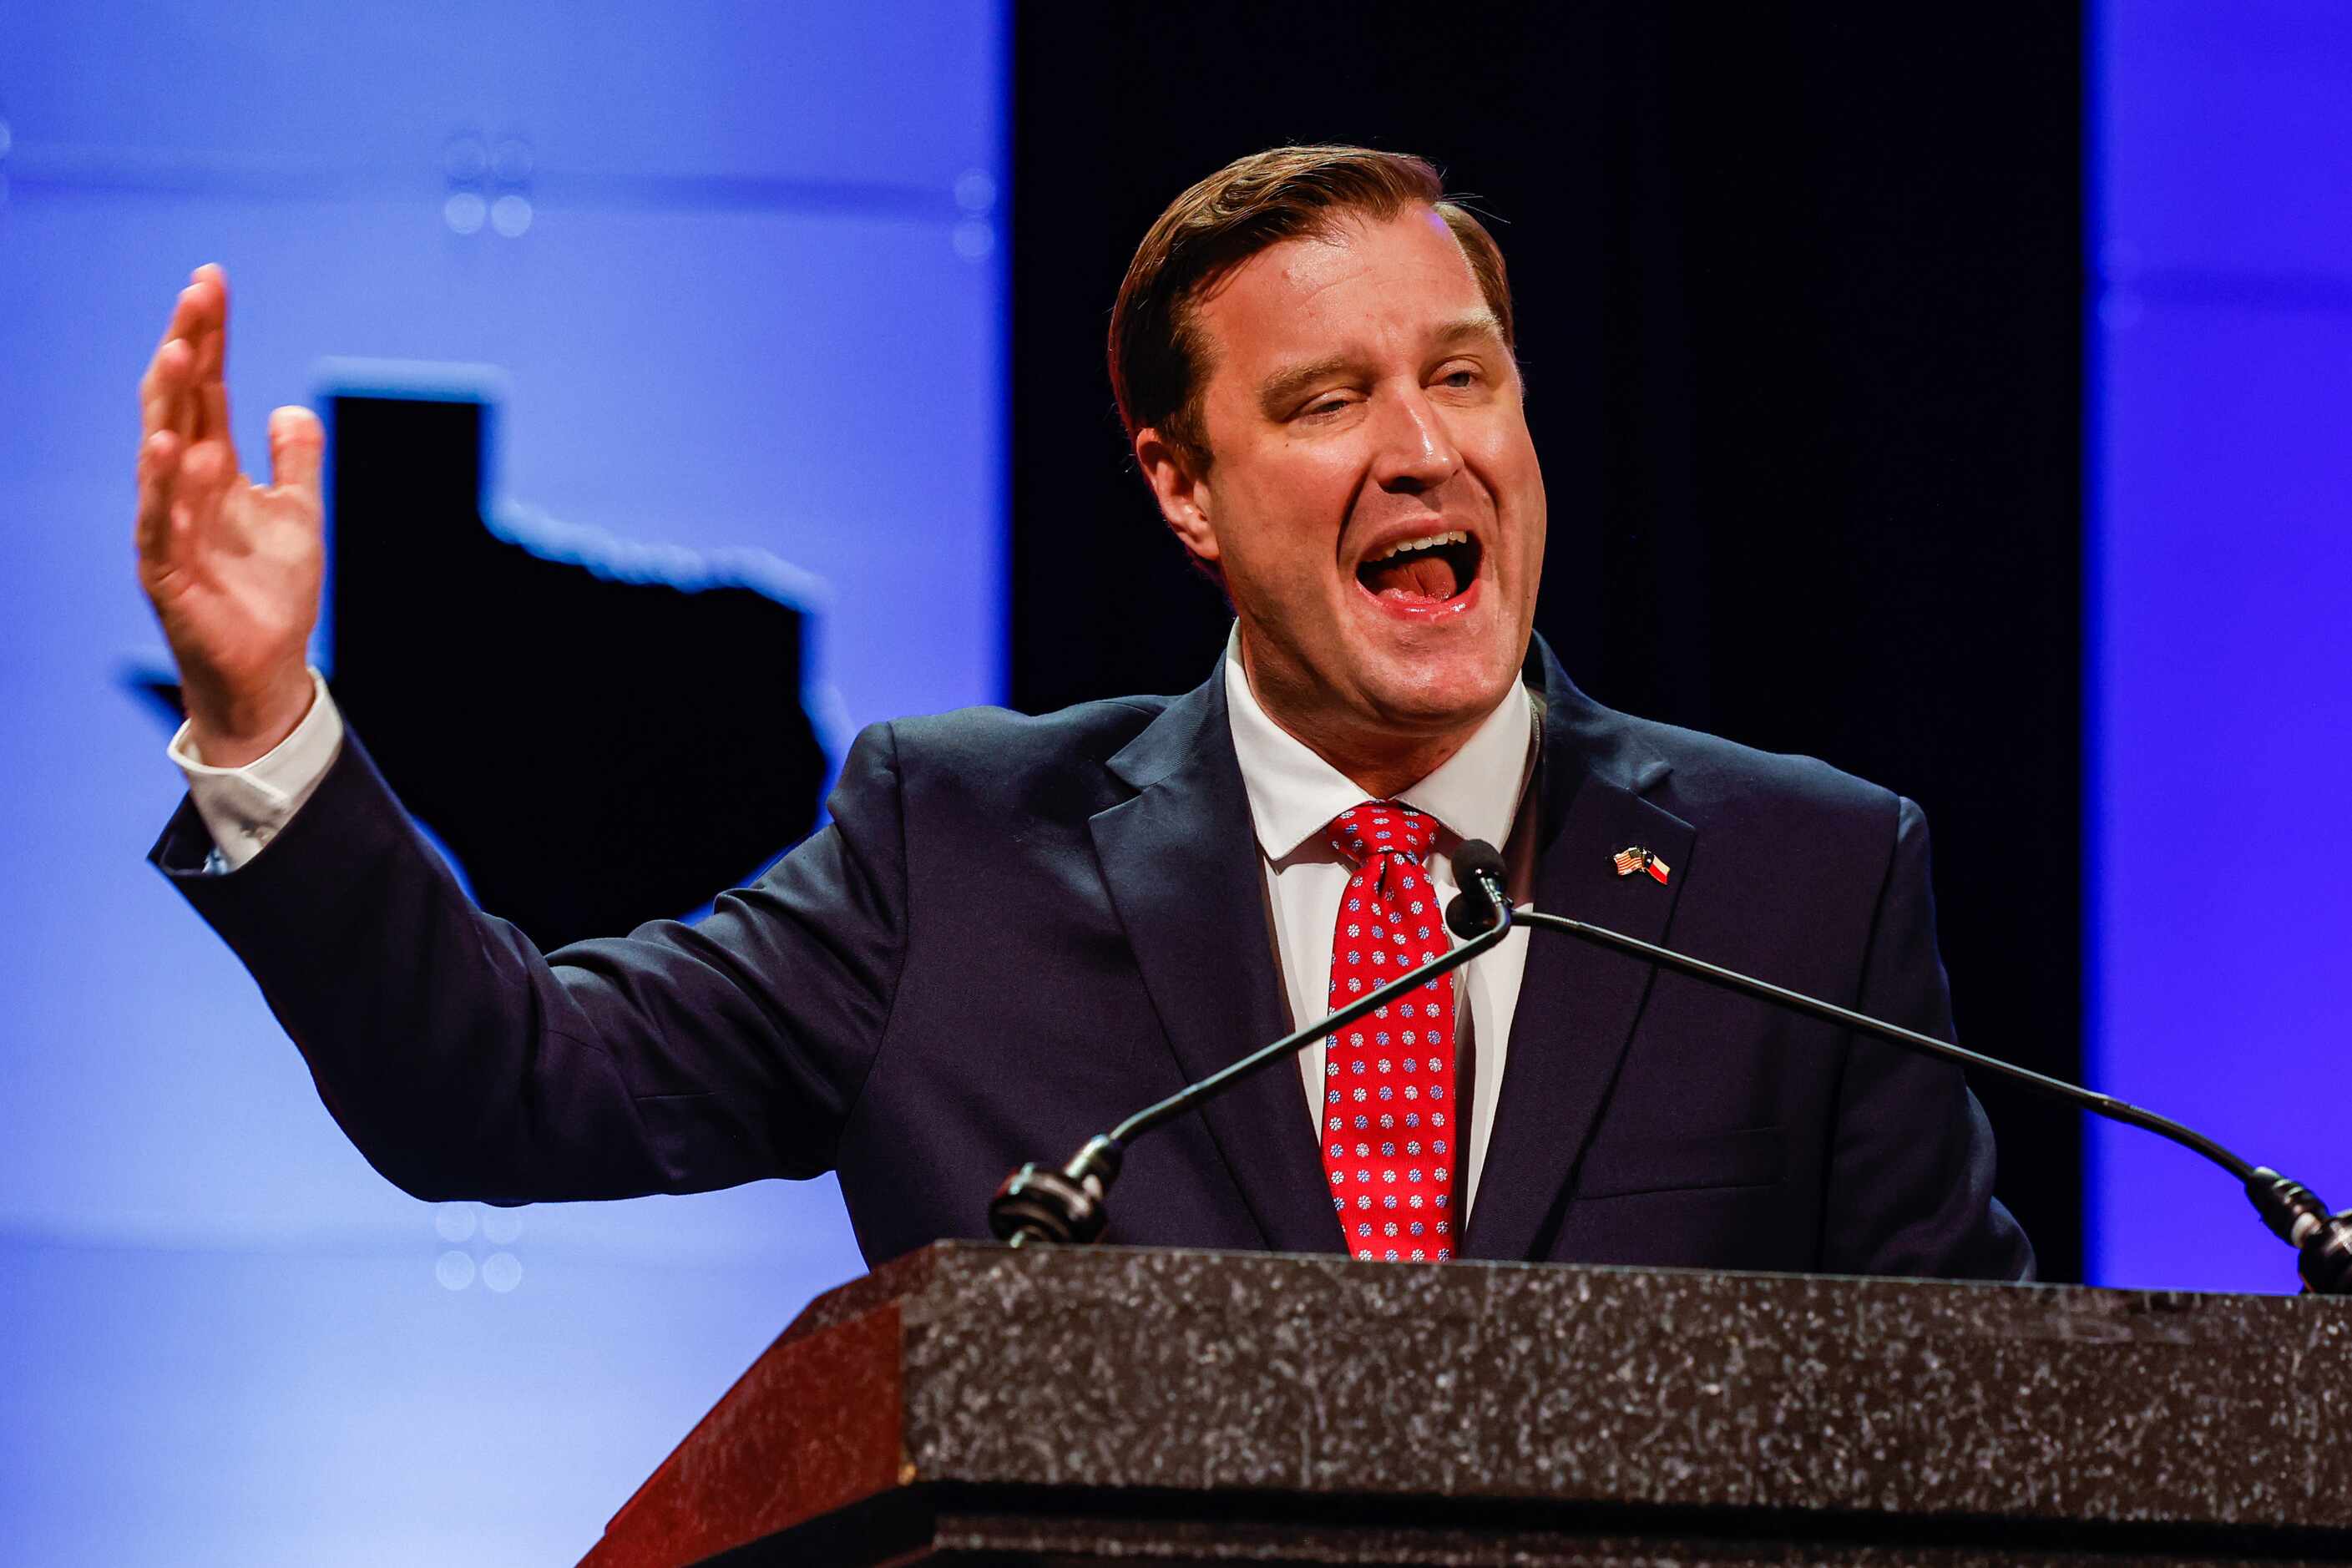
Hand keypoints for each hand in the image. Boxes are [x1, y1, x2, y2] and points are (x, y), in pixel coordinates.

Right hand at [135, 264, 325, 766]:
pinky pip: (160, 523)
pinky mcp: (165, 572)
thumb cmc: (271, 592)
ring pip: (159, 452)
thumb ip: (294, 461)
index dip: (208, 335)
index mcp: (211, 469)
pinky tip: (171, 448)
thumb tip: (291, 408)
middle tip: (197, 293)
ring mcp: (167, 527)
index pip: (205, 388)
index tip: (212, 281)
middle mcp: (181, 488)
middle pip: (177, 404)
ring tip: (179, 349)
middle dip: (185, 347)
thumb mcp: (298, 514)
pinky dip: (164, 487)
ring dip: (168, 402)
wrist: (265, 668)